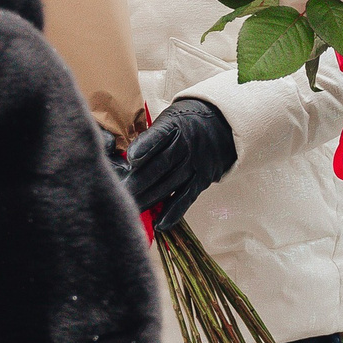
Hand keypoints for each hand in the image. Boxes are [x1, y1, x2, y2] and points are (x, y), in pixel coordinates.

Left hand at [127, 99, 237, 231]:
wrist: (222, 126)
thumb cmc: (185, 123)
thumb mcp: (169, 119)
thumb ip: (150, 137)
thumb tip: (123, 160)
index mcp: (175, 125)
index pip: (159, 134)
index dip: (145, 146)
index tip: (130, 158)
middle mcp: (187, 145)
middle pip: (161, 165)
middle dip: (138, 181)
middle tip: (120, 193)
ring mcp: (196, 164)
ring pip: (170, 184)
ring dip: (149, 199)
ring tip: (131, 208)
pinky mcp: (202, 180)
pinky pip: (186, 198)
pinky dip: (173, 212)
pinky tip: (159, 223)